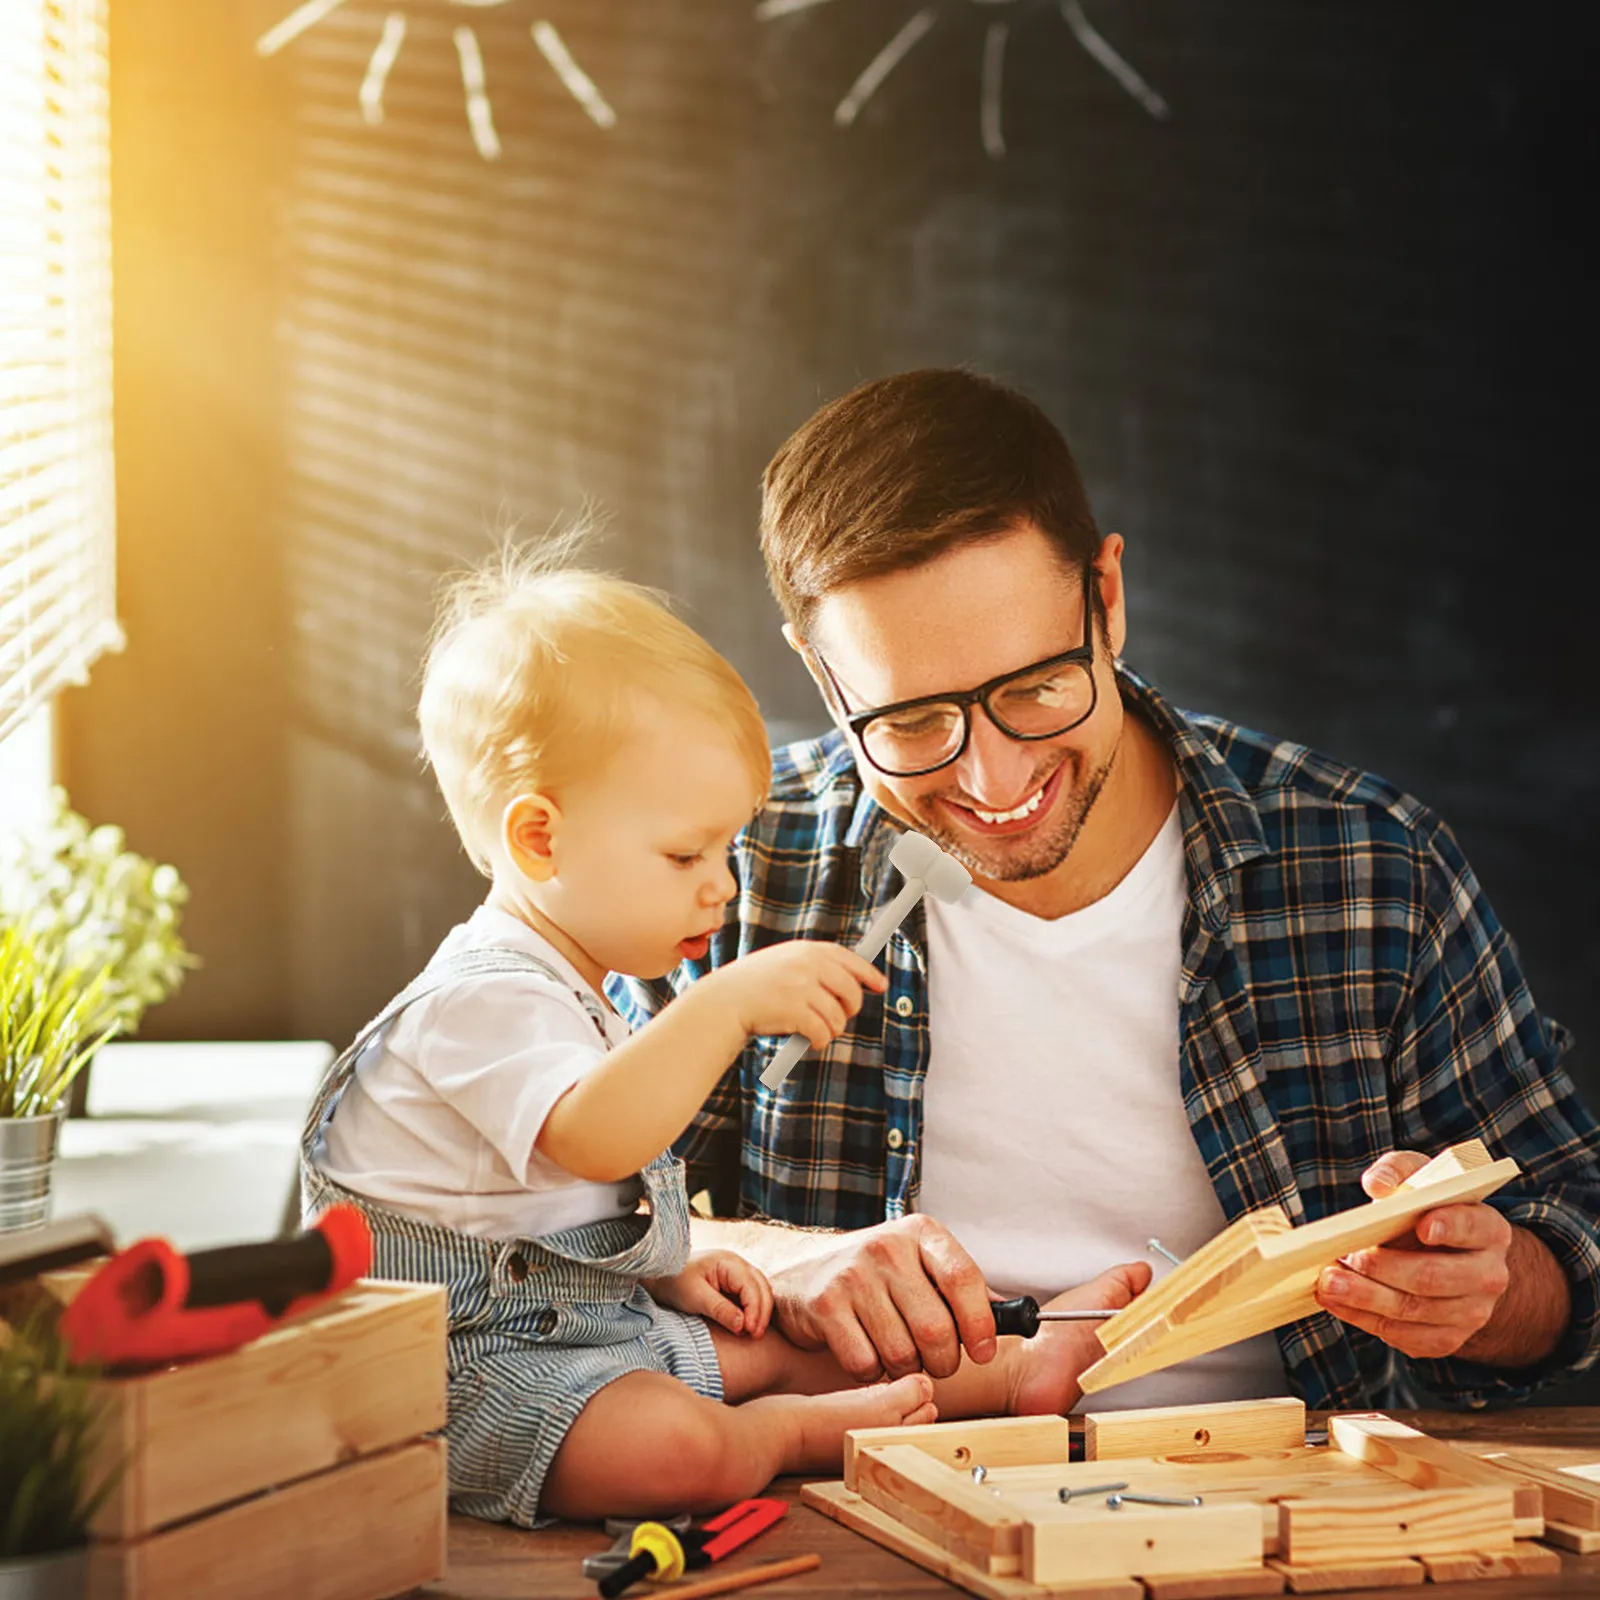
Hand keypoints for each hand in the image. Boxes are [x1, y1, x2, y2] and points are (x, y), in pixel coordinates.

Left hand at [645, 1249, 773, 1337]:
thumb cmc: (675, 1282)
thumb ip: (720, 1309)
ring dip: (760, 1311)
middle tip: (756, 1335)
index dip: (755, 1309)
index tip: (750, 1331)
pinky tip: (749, 1324)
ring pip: (760, 1290)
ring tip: (754, 1333)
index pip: (751, 1286)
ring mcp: (737, 1272)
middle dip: (762, 1311)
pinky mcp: (733, 1282)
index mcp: (728, 1262)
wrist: (660, 1275)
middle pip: (762, 1286)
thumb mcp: (695, 1297)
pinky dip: (754, 1308)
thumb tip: (743, 1325)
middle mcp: (737, 1264)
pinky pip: (751, 1294)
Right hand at [702, 940, 887, 1051]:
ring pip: (839, 1018)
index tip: (880, 985)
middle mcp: (808, 965)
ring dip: (831, 1030)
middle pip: (851, 991)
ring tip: (815, 1031)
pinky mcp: (796, 1011)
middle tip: (838, 1018)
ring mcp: (802, 987)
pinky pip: (824, 1033)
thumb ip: (812, 967)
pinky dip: (820, 1042)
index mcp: (806, 950)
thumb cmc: (752, 987)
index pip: (849, 959)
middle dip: (850, 1010)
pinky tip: (808, 1041)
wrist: (722, 1002)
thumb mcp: (783, 963)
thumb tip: (851, 981)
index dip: (868, 974)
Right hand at [766, 1214, 996, 1381]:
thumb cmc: (873, 1275)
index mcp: (920, 1233)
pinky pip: (866, 1363)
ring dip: (906, 1370)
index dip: (980, 1323)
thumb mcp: (918, 1264)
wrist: (799, 1269)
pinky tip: (868, 1354)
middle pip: (936, 1329)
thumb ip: (960, 1289)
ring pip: (902, 1353)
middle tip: (937, 1364)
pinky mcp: (825, 1305)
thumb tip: (1016, 1320)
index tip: (983, 1352)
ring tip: (899, 1356)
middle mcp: (886, 1248)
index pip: (964, 1278)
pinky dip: (873, 1373)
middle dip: (943, 1361)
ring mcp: (853, 1275)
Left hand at [1313, 1150, 1512, 1359]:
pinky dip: (1366, 1319)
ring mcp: (1472, 1312)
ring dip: (1366, 1298)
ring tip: (1329, 1282)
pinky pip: (1407, 1336)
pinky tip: (1337, 1302)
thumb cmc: (1426, 1209)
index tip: (1422, 1226)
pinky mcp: (1448, 1337)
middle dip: (1385, 1269)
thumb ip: (1397, 1171)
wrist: (1448, 1258)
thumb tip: (1376, 1185)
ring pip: (1416, 1311)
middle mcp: (1489, 1275)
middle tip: (1346, 1256)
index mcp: (1488, 1230)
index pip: (1473, 1227)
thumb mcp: (1418, 1177)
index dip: (1450, 1227)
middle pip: (1434, 1276)